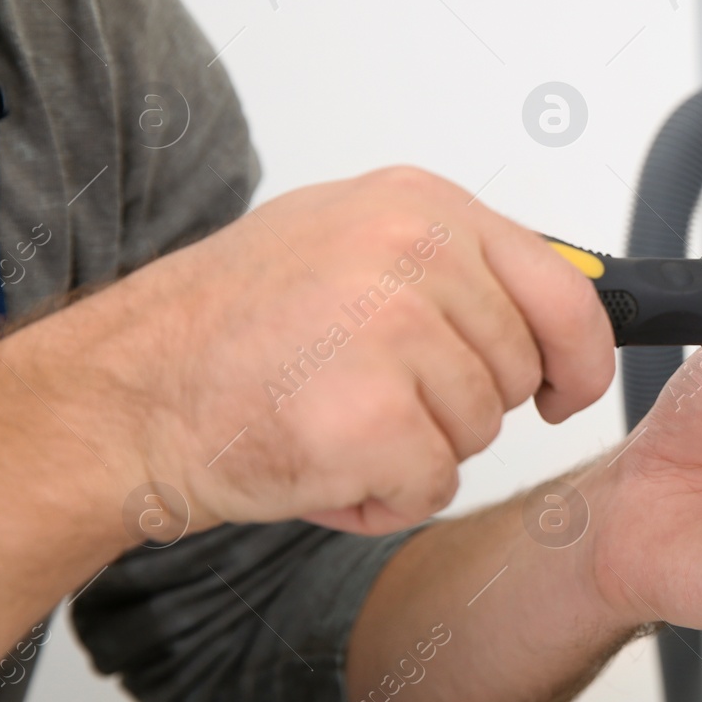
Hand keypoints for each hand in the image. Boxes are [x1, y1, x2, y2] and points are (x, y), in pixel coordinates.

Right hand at [6, 166, 615, 535]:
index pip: (563, 285)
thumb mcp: (347, 246)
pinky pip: (435, 485)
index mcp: (416, 204)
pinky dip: (384, 497)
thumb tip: (559, 297)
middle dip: (463, 404)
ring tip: (331, 418)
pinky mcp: (371, 416)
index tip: (570, 387)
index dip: (580, 353)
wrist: (120, 394)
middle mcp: (412, 252)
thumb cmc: (228, 329)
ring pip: (480, 430)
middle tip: (371, 393)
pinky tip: (321, 461)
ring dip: (416, 449)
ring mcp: (392, 329)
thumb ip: (452, 265)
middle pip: (519, 368)